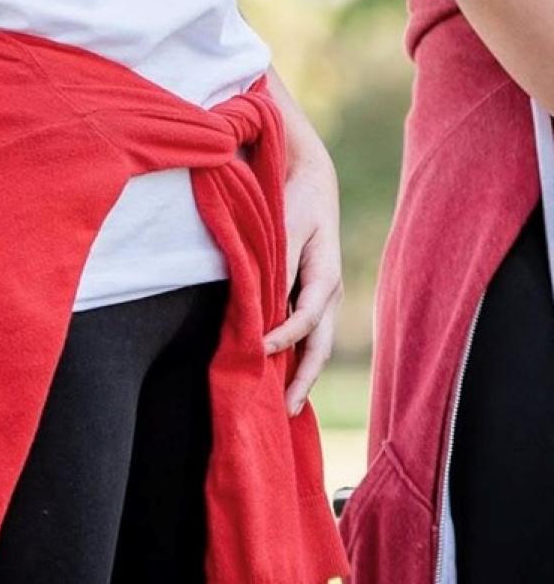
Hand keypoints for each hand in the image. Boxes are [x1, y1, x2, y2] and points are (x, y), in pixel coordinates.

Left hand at [262, 150, 342, 415]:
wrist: (312, 180)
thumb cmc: (296, 200)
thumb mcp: (287, 225)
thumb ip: (278, 263)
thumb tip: (265, 302)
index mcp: (327, 277)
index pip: (307, 319)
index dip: (283, 338)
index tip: (258, 350)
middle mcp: (331, 294)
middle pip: (320, 346)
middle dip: (304, 379)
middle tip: (287, 410)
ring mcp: (325, 298)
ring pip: (316, 345)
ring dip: (302, 374)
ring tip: (286, 407)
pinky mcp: (314, 297)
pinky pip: (309, 335)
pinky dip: (298, 357)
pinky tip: (283, 377)